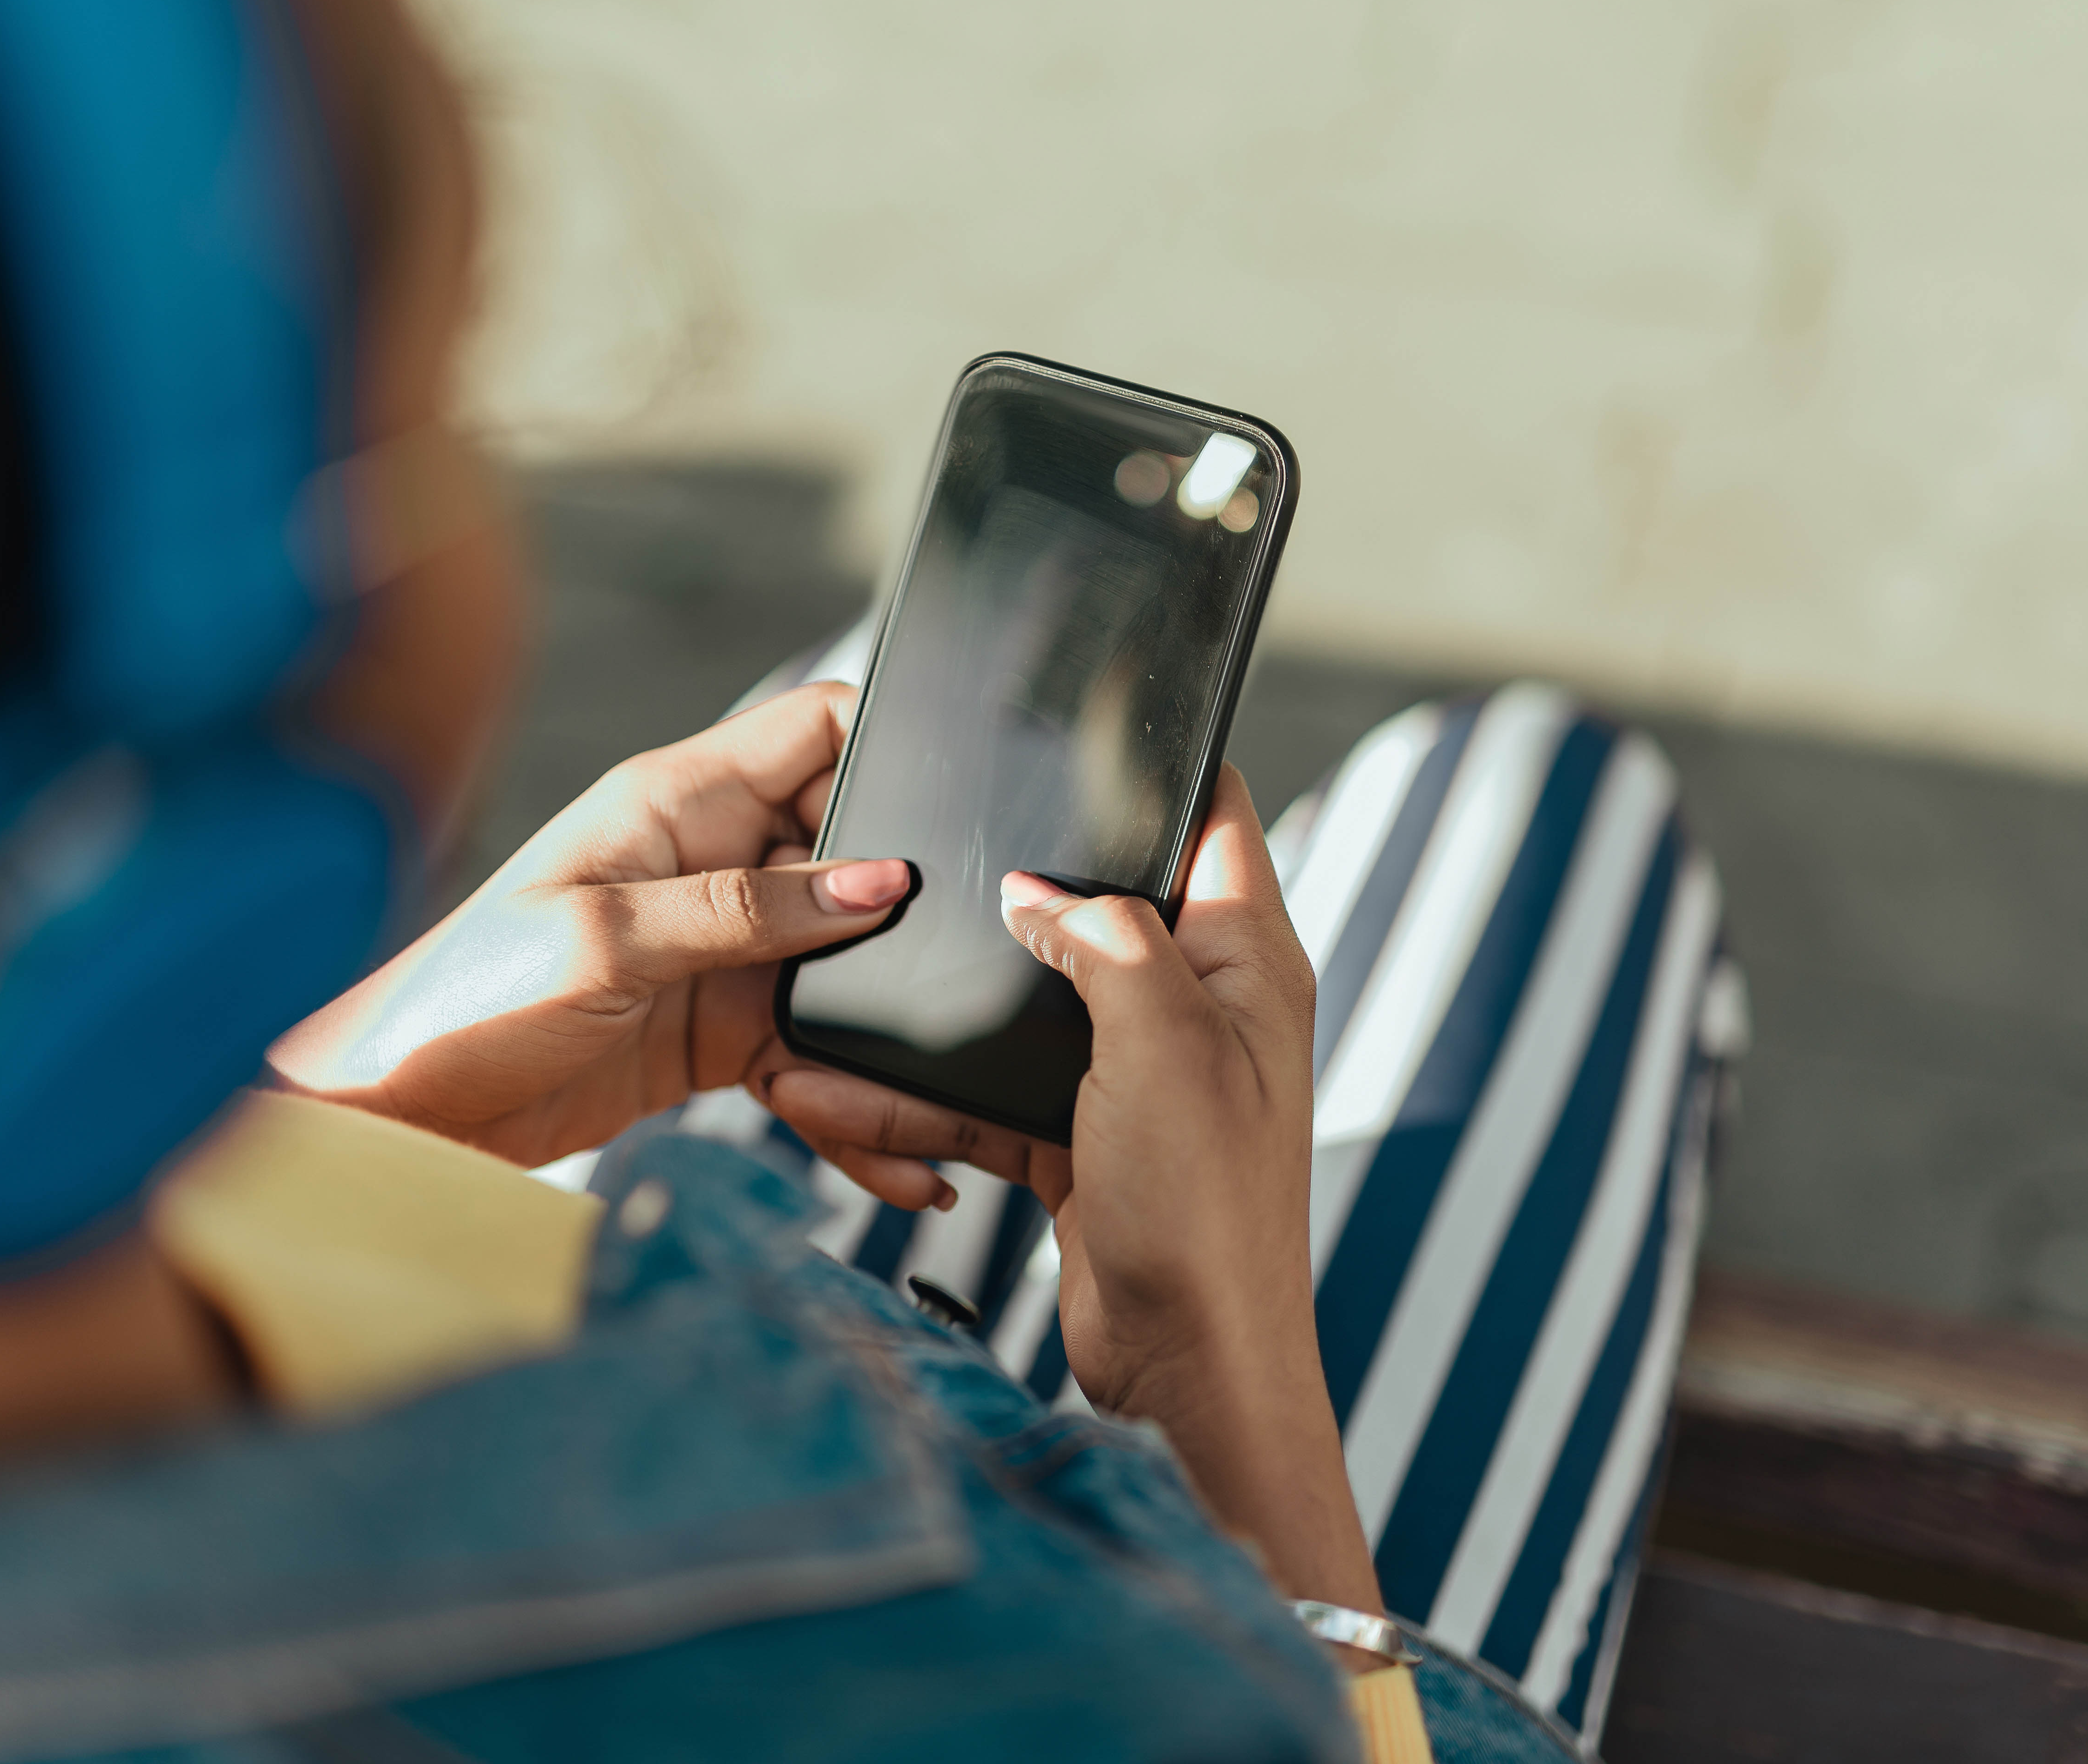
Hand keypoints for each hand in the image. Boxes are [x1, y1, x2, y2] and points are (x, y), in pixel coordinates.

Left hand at [268, 682, 941, 1187]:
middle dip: (908, 905)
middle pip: (854, 851)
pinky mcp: (722, 1029)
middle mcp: (712, 862)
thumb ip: (750, 908)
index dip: (890, 749)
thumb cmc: (467, 998)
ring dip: (885, 1021)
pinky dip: (851, 1102)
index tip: (947, 810)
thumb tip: (878, 881)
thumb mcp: (612, 937)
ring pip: (846, 962)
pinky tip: (895, 1150)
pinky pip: (813, 1050)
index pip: (816, 729)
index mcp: (680, 801)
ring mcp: (723, 948)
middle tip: (954, 966)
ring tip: (929, 1088)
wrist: (402, 1117)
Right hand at [758, 767, 1383, 1618]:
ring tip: (852, 991)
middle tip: (934, 849)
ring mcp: (1137, 1073)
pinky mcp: (1083, 1136)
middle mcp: (1196, 1005)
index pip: (1213, 817)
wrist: (1190, 1367)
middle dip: (1016, 885)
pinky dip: (926, 1097)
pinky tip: (844, 1090)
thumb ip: (1105, 938)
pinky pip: (991, 1092)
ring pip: (1025, 1003)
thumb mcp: (1164, 1039)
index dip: (1154, 762)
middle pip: (1099, 902)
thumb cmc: (1207, 1207)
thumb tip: (1036, 889)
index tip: (1075, 721)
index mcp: (1243, 959)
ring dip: (945, 1009)